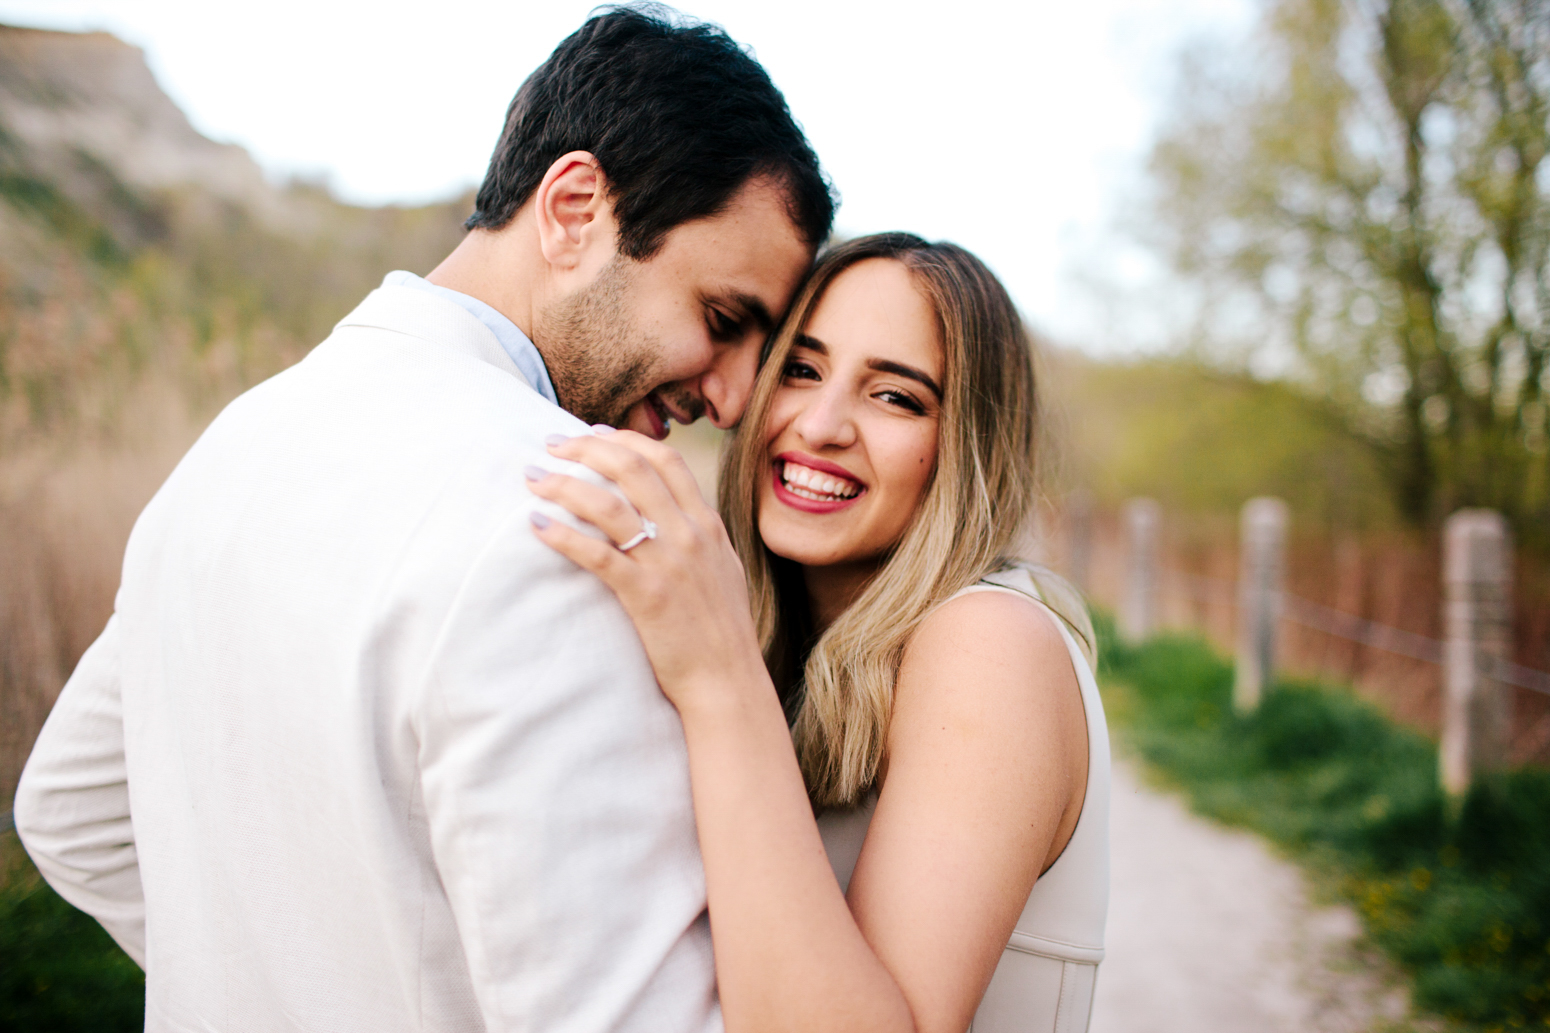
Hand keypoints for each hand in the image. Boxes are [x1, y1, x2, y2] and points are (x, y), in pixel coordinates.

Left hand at [527, 429, 769, 714]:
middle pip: (632, 469)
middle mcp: (689, 534)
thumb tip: (673, 514)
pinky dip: (563, 534)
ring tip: (534, 479)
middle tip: (551, 444)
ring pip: (608, 505)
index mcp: (707, 524)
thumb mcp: (722, 569)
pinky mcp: (646, 595)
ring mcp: (668, 563)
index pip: (665, 460)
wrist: (728, 679)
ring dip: (564, 485)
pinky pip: (597, 554)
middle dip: (586, 448)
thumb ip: (699, 536)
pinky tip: (537, 525)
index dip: (624, 440)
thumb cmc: (721, 631)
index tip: (593, 433)